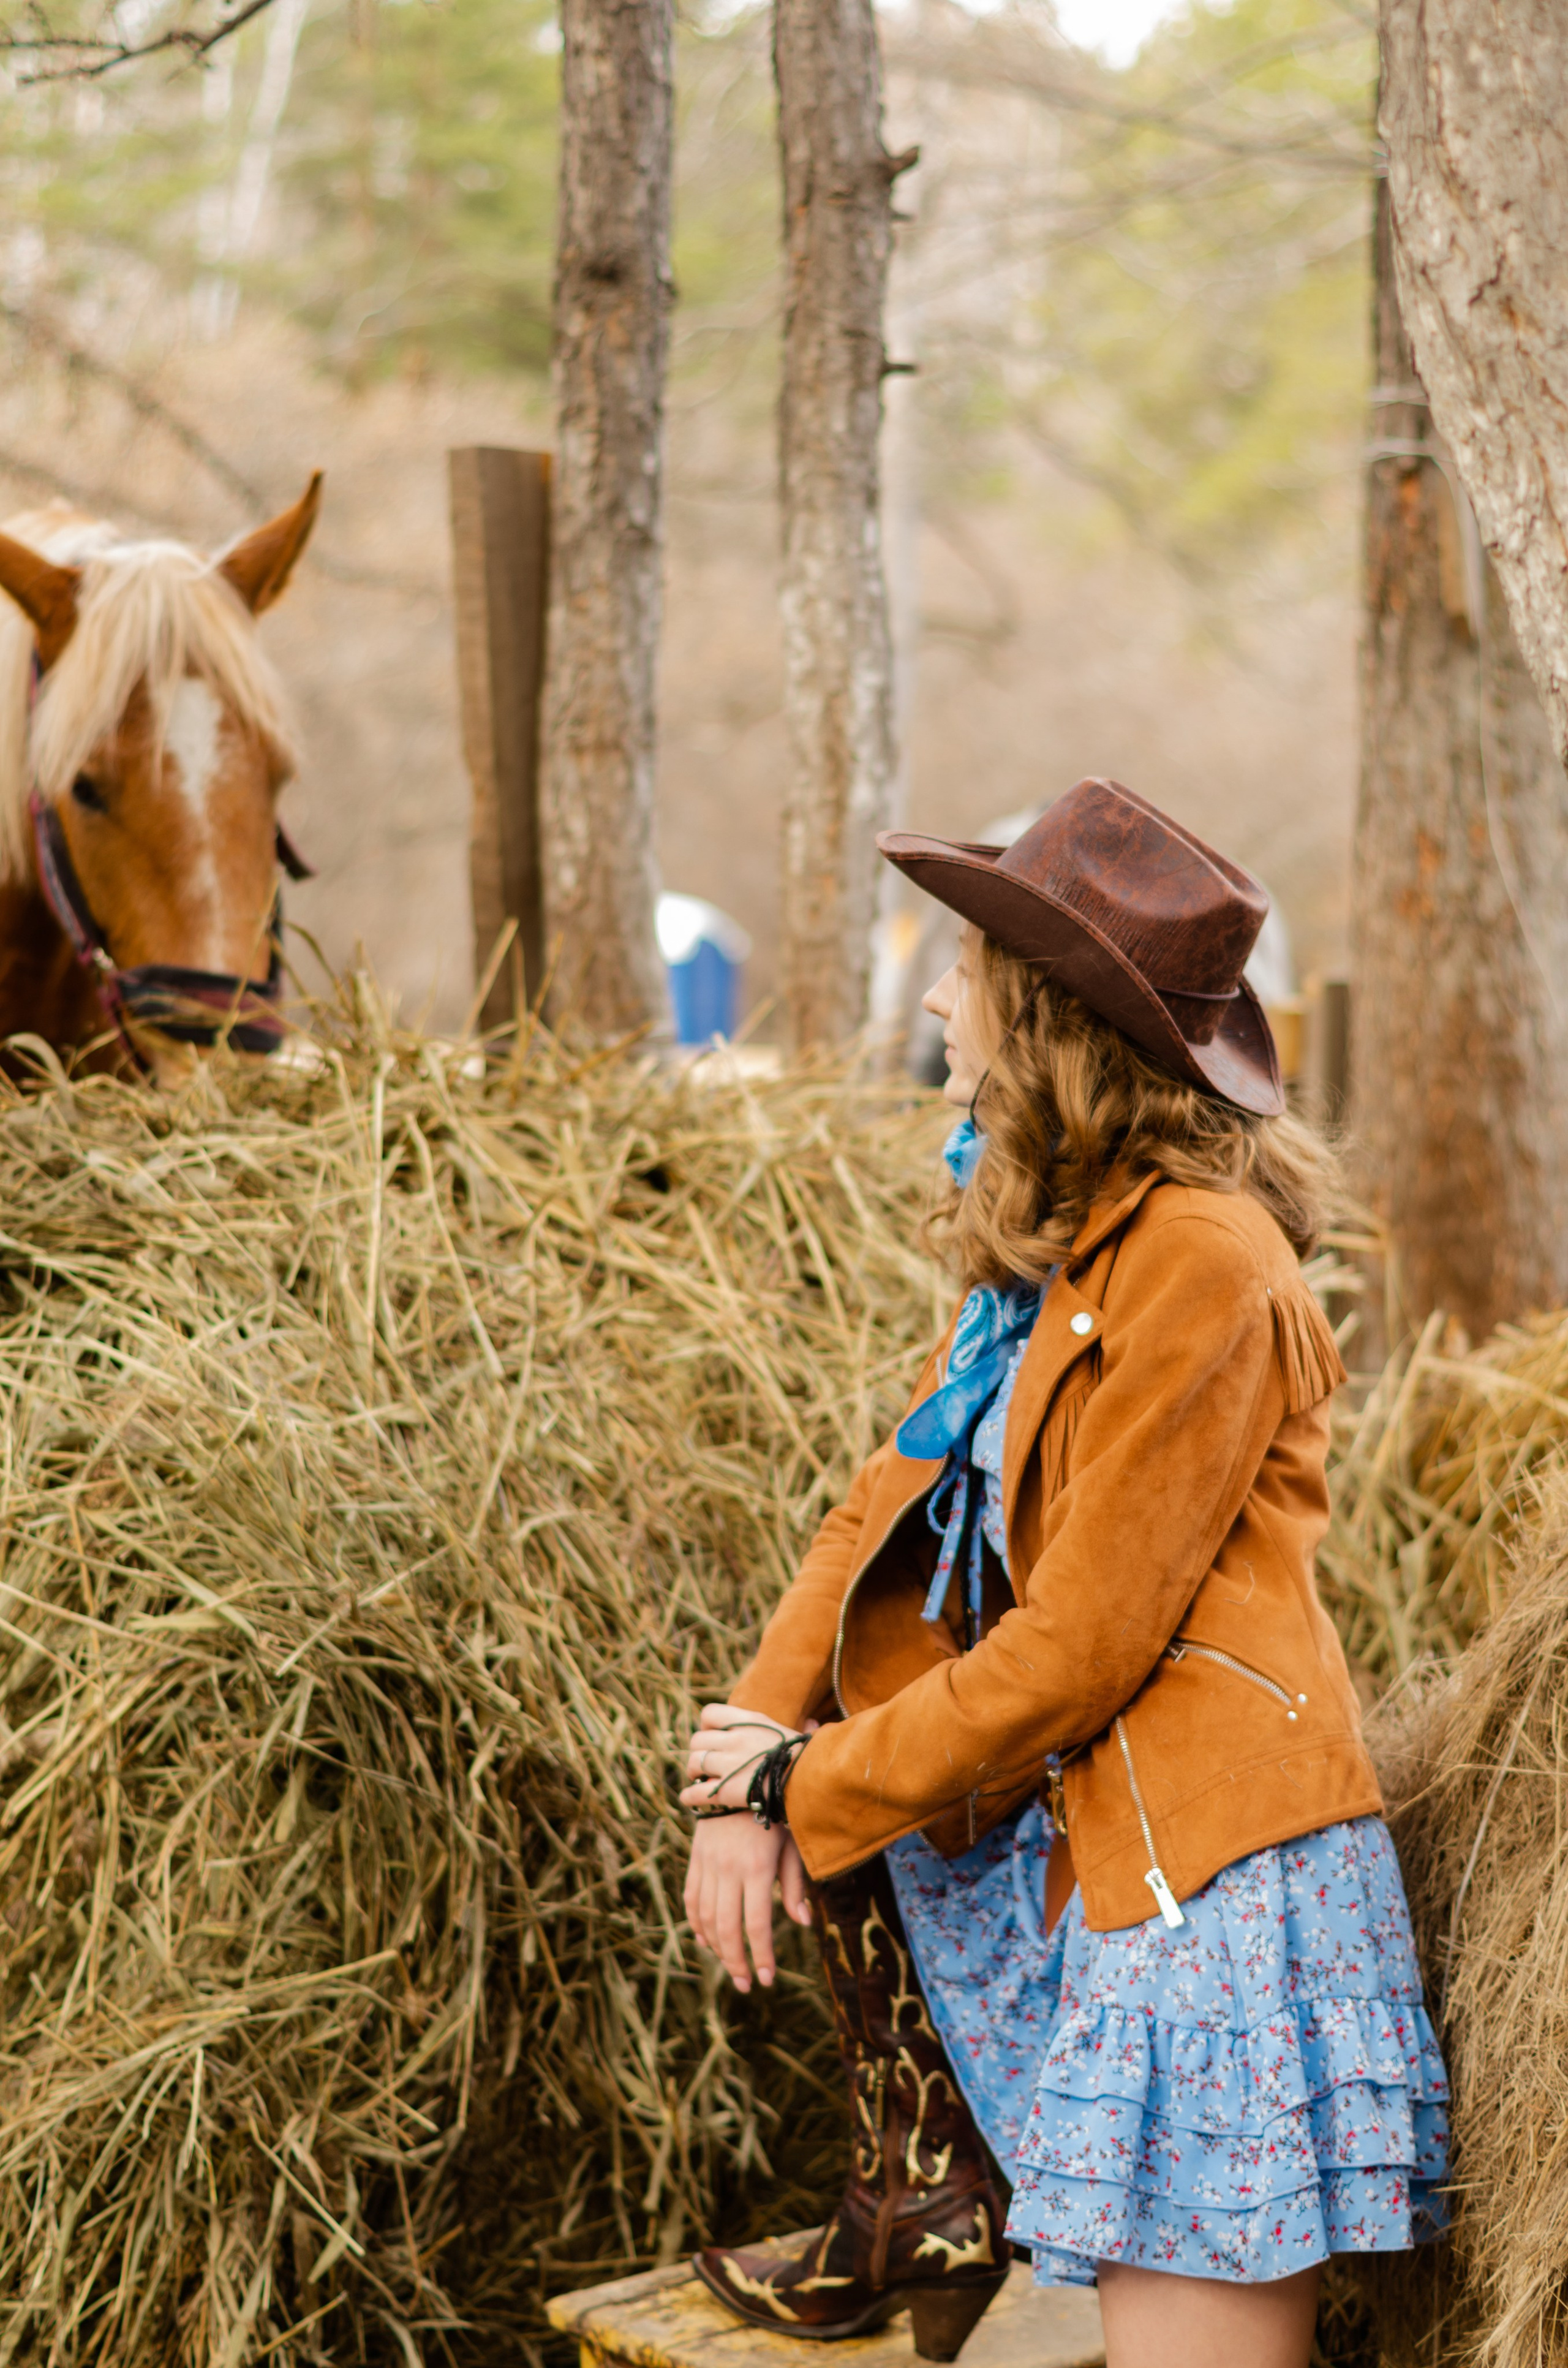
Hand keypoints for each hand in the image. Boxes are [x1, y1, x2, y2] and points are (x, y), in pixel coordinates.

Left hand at [678, 1703, 806, 1813]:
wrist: (812, 1781)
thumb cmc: (809, 1759)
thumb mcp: (793, 1733)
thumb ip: (786, 1731)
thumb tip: (812, 1724)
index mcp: (748, 1721)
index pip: (709, 1713)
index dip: (706, 1725)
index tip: (712, 1735)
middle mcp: (734, 1739)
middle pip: (697, 1740)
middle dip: (697, 1752)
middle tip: (703, 1763)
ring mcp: (728, 1764)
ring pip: (692, 1764)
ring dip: (692, 1773)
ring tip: (698, 1779)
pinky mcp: (725, 1791)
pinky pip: (693, 1792)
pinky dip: (689, 1797)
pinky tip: (691, 1801)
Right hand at [684, 1814, 811, 1990]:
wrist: (744, 1772)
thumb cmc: (780, 1810)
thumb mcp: (794, 1843)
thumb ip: (795, 1884)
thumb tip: (802, 1922)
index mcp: (757, 1867)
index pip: (756, 1924)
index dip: (760, 1956)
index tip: (767, 1980)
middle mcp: (728, 1867)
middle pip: (725, 1927)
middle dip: (735, 1961)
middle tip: (745, 1985)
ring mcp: (707, 1861)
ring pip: (703, 1916)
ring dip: (715, 1947)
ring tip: (729, 1966)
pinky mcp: (696, 1855)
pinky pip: (690, 1896)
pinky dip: (695, 1922)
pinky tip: (705, 1939)